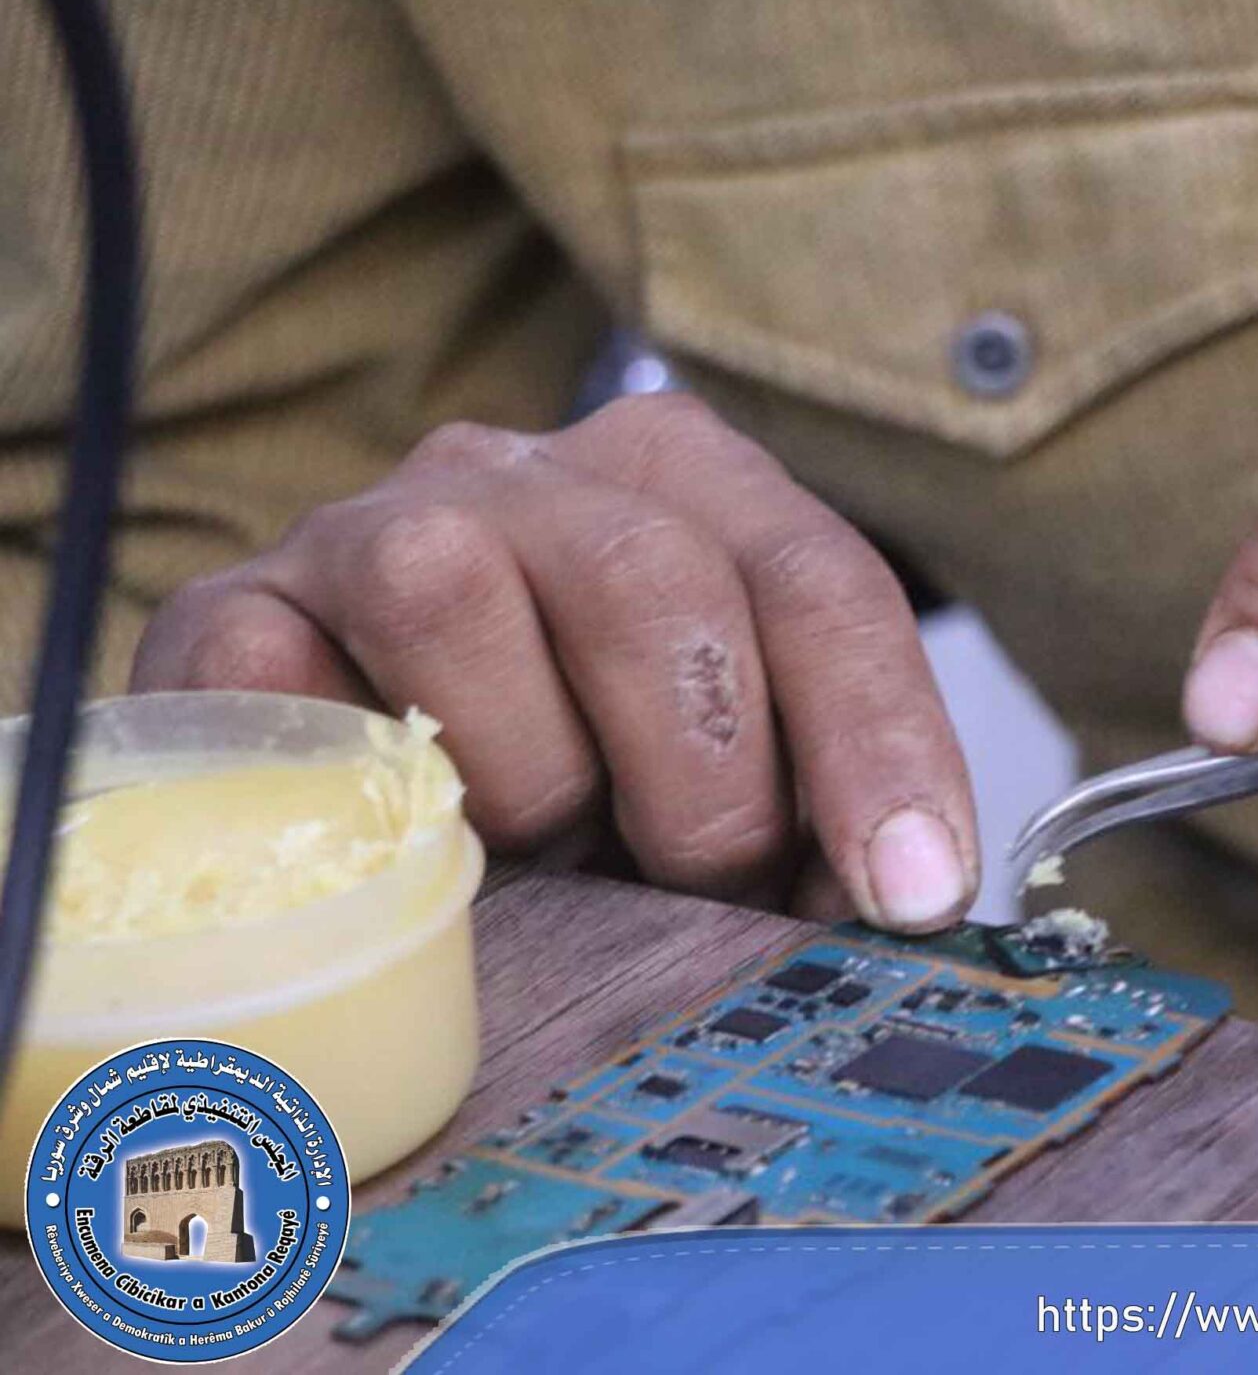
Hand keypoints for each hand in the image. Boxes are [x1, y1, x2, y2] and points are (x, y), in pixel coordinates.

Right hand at [133, 394, 978, 929]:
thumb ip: (814, 823)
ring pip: (447, 587)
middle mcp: (529, 473)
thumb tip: (907, 905)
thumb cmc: (575, 794)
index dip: (879, 743)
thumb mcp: (720, 789)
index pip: (817, 583)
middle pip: (651, 578)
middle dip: (704, 779)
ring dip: (522, 773)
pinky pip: (280, 684)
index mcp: (686, 485)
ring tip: (537, 853)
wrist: (326, 798)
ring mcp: (363, 529)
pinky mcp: (225, 616)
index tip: (909, 891)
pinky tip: (403, 854)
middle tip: (698, 885)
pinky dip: (355, 797)